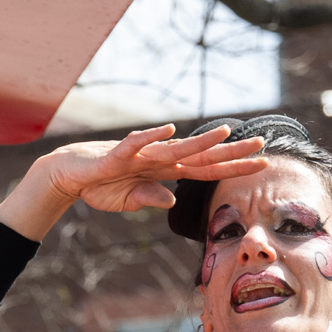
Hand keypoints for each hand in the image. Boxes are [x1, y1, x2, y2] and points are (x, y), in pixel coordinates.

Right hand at [0, 123, 271, 240]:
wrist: (69, 173)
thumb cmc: (99, 185)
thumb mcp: (128, 201)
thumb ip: (150, 199)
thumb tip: (172, 201)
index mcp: (165, 171)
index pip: (207, 169)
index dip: (234, 168)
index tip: (262, 164)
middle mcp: (159, 159)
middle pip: (201, 156)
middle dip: (232, 152)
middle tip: (262, 144)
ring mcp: (141, 155)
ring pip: (177, 147)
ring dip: (202, 140)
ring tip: (227, 133)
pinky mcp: (118, 154)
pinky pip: (138, 144)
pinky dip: (154, 137)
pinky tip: (170, 130)